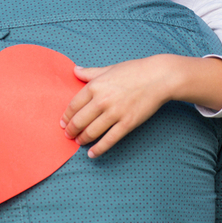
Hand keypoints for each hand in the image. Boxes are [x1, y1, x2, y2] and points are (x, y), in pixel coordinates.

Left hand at [60, 56, 175, 157]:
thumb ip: (90, 72)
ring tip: (79, 142)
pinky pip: (109, 140)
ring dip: (82, 139)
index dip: (66, 116)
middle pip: (79, 121)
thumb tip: (75, 70)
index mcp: (95, 86)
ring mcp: (115, 113)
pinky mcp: (127, 123)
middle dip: (71, 130)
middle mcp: (102, 100)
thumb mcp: (109, 68)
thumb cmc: (134, 70)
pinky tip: (92, 154)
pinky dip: (99, 149)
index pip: (74, 105)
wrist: (158, 77)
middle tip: (68, 135)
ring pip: (92, 132)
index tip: (63, 122)